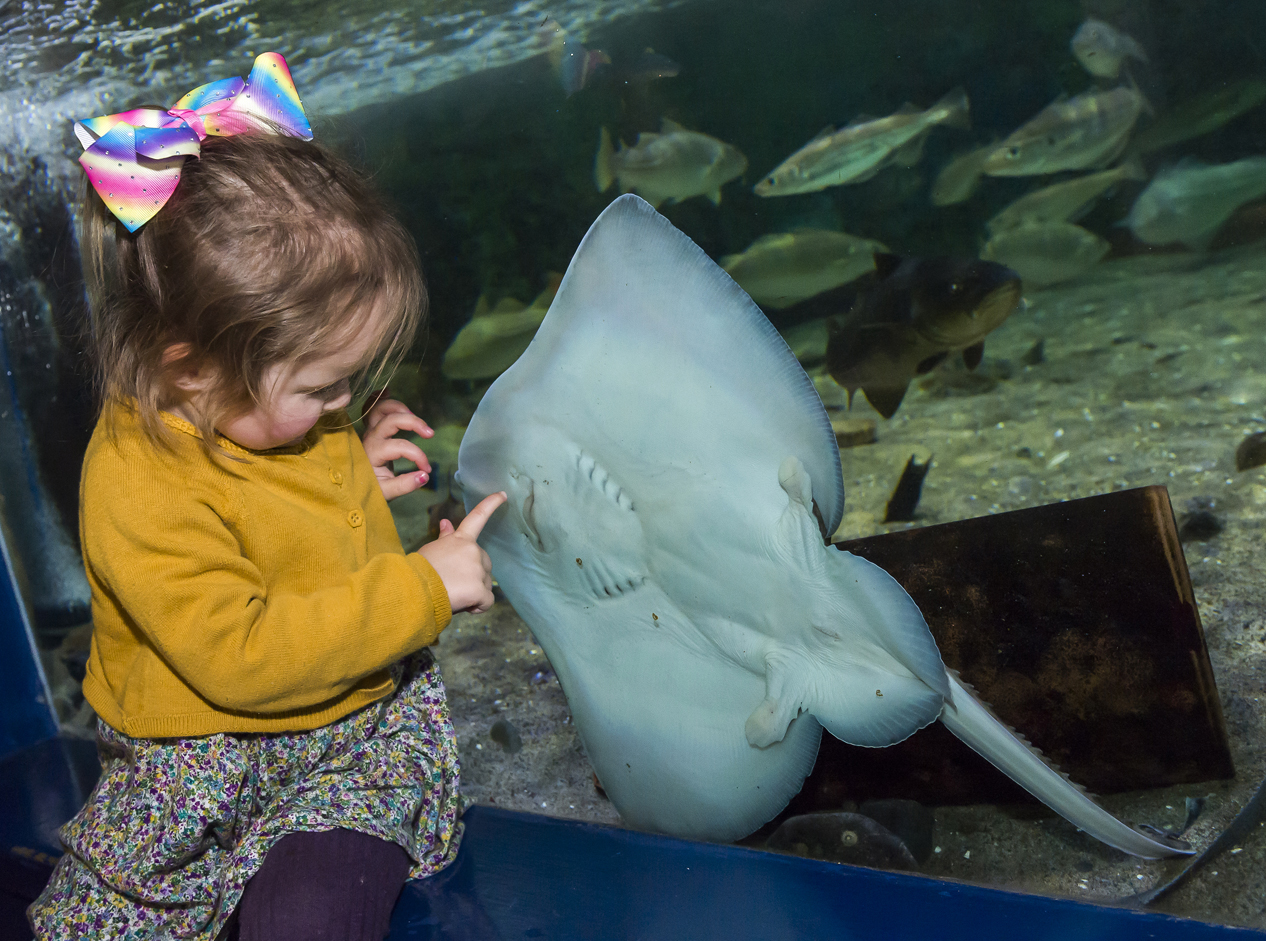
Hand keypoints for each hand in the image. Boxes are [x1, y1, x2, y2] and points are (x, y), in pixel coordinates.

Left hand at [361, 390, 433, 499]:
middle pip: (391, 420)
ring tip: (414, 416)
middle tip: (430, 433)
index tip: (427, 470)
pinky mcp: (370, 428)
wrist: (352, 487)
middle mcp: (370, 438)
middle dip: (413, 423)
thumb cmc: (369, 489)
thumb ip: (404, 485)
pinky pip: (370, 406)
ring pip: (380, 408)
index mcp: (373, 454)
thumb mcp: (385, 493)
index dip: (418, 456)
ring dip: (399, 407)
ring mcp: (368, 431)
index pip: (400, 447)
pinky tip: (388, 392)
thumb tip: (425, 476)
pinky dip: (379, 397)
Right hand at [418, 492, 507, 613]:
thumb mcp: (431, 550)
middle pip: (484, 562)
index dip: (490, 504)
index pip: (477, 517)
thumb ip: (445, 539)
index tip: (504, 495)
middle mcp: (473, 551)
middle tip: (452, 582)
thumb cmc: (418, 571)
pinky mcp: (479, 589)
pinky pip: (487, 601)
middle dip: (473, 574)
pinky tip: (463, 605)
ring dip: (474, 591)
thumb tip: (446, 522)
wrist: (412, 591)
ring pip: (485, 583)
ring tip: (452, 593)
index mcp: (460, 539)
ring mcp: (478, 570)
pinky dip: (478, 606)